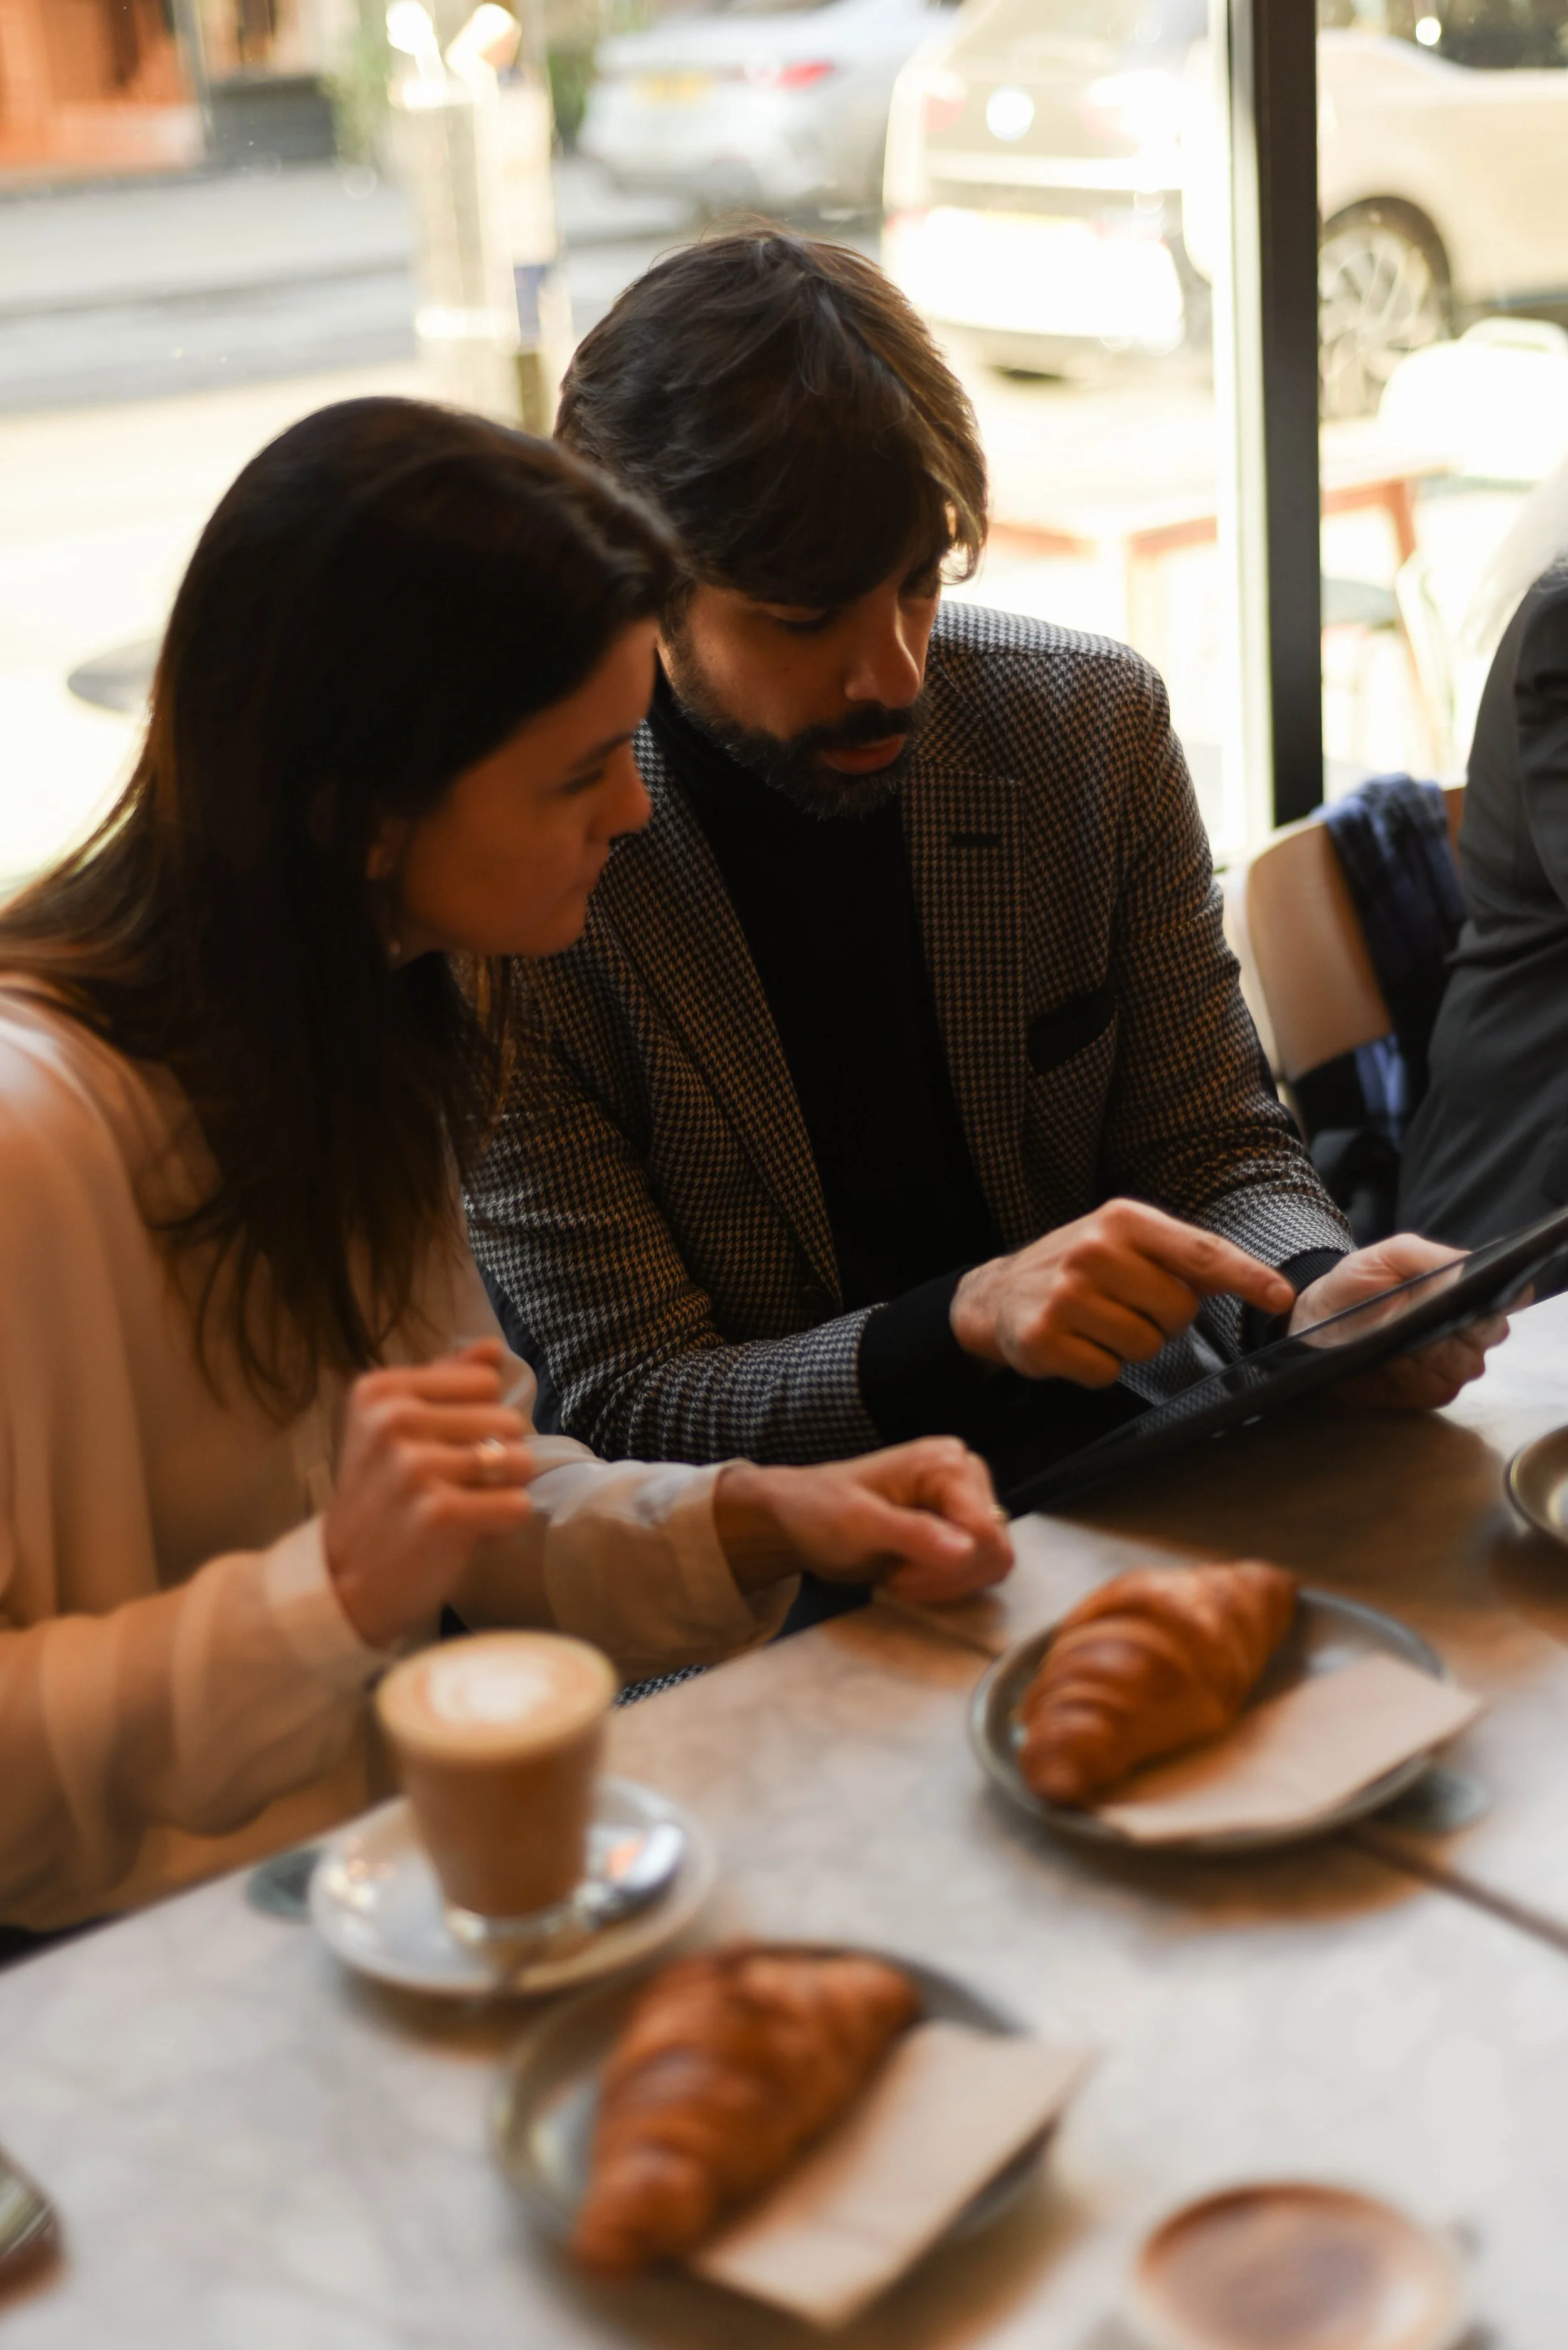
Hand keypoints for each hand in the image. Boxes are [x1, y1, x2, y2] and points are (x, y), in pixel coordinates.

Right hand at [324, 1341, 536, 1648]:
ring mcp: (416, 1467)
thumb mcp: (394, 1430)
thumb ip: (443, 1383)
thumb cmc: (380, 1499)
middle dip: (496, 1457)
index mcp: (381, 1391)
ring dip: (503, 1491)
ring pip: (519, 1462)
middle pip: (508, 1421)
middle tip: (454, 1487)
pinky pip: (517, 1504)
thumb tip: (492, 1345)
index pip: (484, 1382)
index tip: (443, 1448)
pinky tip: (467, 1534)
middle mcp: (394, 1421)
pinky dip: (503, 1524)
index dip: (479, 1419)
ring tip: (463, 1508)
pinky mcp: (440, 1513)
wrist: (343, 1582)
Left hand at [714, 1438, 1012, 1607]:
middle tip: (896, 1577)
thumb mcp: (858, 1524)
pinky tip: (910, 1576)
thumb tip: (968, 1549)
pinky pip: (980, 1571)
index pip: (984, 1531)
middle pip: (993, 1549)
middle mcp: (968, 1477)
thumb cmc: (820, 1512)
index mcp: (947, 1464)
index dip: (948, 1566)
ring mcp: (967, 1505)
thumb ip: (913, 1534)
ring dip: (944, 1583)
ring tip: (899, 1574)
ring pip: (991, 1565)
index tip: (898, 1574)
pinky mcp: (962, 1530)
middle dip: (944, 1576)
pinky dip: (946, 1584)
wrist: (798, 1520)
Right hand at [950, 1200, 1293, 1385]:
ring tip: (1098, 1324)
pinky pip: (1107, 1373)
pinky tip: (1076, 1344)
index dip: (1246, 1276)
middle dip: (1163, 1320)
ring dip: (1130, 1346)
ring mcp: (1065, 1295)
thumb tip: (1261, 1282)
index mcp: (1123, 1220)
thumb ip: (1187, 1259)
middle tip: (1128, 1307)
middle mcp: (1094, 1251)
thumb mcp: (1126, 1242)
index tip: (1281, 1297)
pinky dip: (1098, 1367)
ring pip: (1145, 1347)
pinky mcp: (1044, 1338)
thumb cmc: (1077, 1268)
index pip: (1201, 1252)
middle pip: (1178, 1311)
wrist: (996, 1293)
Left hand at [1290, 1234, 1509, 1409]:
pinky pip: (1439, 1388)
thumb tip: (1468, 1268)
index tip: (1461, 1297)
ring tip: (1396, 1334)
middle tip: (1418, 1314)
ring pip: (1465, 1365)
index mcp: (1467, 1293)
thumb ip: (1432, 1257)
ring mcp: (1452, 1367)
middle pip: (1487, 1336)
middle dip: (1456, 1326)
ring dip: (1430, 1351)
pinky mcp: (1429, 1394)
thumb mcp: (1390, 1255)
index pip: (1504, 1301)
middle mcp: (1469, 1333)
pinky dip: (1415, 1375)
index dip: (1490, 1301)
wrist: (1317, 1321)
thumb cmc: (1358, 1282)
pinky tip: (1392, 1360)